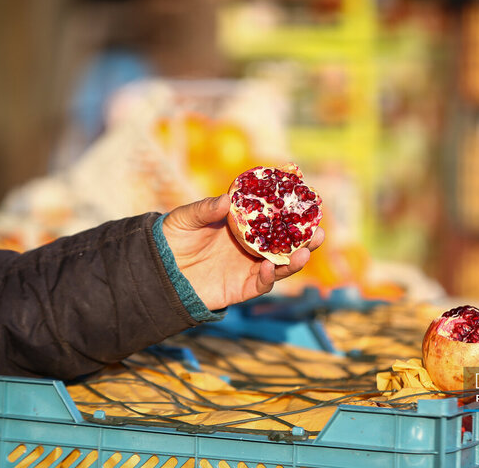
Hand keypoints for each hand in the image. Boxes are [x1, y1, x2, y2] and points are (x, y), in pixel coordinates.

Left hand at [161, 194, 324, 309]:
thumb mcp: (187, 218)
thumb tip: (226, 200)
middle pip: (286, 241)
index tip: (304, 191)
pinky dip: (269, 276)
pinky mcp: (241, 288)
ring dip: (296, 259)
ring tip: (306, 251)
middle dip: (306, 237)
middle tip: (320, 230)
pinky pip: (261, 284)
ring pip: (281, 264)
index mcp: (244, 224)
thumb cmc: (173, 238)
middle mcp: (252, 246)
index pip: (272, 213)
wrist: (158, 271)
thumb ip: (206, 209)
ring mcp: (249, 267)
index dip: (289, 203)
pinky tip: (271, 266)